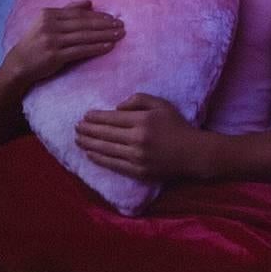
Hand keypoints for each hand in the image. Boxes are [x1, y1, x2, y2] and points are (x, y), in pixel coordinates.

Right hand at [0, 4, 123, 93]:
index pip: (77, 13)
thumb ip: (66, 12)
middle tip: (120, 26)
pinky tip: (108, 47)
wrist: (19, 64)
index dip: (97, 15)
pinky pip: (80, 50)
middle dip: (104, 24)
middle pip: (83, 24)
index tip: (112, 17)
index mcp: (47, 14)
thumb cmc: (35, 43)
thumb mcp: (46, 23)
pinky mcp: (55, 55)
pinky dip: (96, 48)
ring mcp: (52, 40)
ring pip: (84, 36)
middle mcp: (49, 25)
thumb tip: (89, 2)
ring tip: (119, 35)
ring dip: (104, 35)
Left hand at [72, 97, 201, 180]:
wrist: (194, 153)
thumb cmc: (177, 126)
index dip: (94, 117)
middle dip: (87, 130)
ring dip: (88, 143)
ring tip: (78, 139)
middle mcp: (137, 139)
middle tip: (76, 127)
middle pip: (104, 134)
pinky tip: (89, 154)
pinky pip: (113, 164)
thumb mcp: (161, 105)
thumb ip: (138, 100)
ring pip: (105, 149)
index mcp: (142, 121)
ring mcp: (137, 157)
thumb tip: (115, 108)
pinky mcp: (138, 171)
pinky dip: (98, 159)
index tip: (85, 116)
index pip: (110, 118)